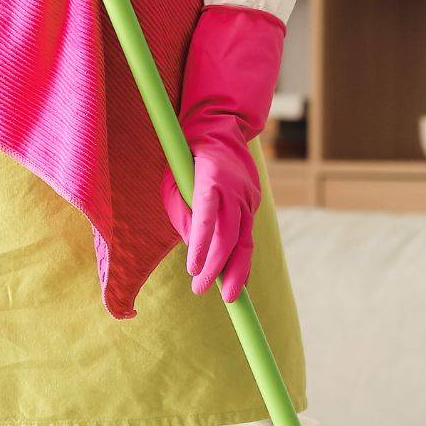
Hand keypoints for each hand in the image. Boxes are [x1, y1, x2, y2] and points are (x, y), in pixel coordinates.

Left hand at [160, 134, 256, 301]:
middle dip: (218, 267)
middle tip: (202, 289)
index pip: (207, 218)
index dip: (201, 246)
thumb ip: (182, 214)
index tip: (192, 269)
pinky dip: (241, 256)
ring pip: (244, 239)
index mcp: (211, 179)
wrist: (220, 128)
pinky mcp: (253, 202)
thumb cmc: (187, 158)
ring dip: (237, 270)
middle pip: (229, 236)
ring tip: (231, 296)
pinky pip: (247, 234)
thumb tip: (193, 247)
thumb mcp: (172, 182)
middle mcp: (234, 189)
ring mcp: (247, 196)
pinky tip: (237, 278)